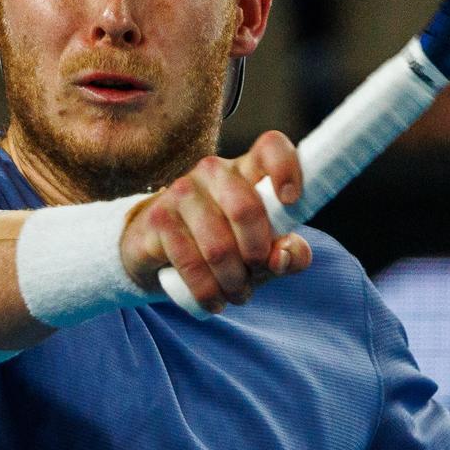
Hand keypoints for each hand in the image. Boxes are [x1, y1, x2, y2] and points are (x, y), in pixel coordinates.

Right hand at [120, 131, 310, 310]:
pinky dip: (208, 292)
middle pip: (246, 210)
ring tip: (237, 294)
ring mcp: (182, 191)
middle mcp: (214, 171)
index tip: (291, 201)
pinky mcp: (158, 218)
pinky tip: (214, 301)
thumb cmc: (225, 245)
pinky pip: (190, 264)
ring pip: (219, 247)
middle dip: (258, 256)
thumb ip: (289, 253)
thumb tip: (285, 256)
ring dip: (234, 282)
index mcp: (248, 170)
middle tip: (258, 274)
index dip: (286, 169)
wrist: (160, 252)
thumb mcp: (263, 250)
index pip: (272, 148)